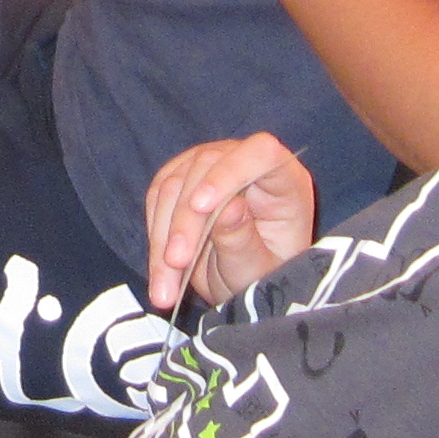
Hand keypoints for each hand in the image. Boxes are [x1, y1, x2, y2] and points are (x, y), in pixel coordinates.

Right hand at [140, 134, 317, 310]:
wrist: (243, 284)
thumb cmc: (263, 276)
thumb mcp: (259, 270)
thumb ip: (244, 240)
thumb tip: (228, 208)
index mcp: (283, 180)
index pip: (260, 152)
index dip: (228, 173)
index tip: (201, 208)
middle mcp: (246, 162)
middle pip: (206, 168)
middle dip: (185, 219)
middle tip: (177, 262)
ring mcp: (211, 166)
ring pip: (174, 182)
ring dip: (163, 234)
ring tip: (166, 284)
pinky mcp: (181, 177)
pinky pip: (157, 197)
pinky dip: (155, 235)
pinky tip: (160, 269)